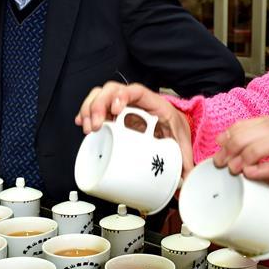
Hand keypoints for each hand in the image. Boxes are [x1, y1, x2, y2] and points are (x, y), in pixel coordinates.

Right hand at [75, 82, 194, 174]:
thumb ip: (185, 160)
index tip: (116, 110)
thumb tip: (186, 179)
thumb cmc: (176, 127)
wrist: (173, 124)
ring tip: (88, 128)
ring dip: (90, 108)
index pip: (136, 91)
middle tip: (96, 125)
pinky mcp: (113, 112)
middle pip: (112, 90)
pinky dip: (87, 112)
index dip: (123, 96)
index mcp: (153, 103)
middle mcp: (135, 100)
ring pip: (101, 95)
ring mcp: (122, 104)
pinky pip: (96, 105)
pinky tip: (82, 123)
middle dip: (99, 105)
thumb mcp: (182, 141)